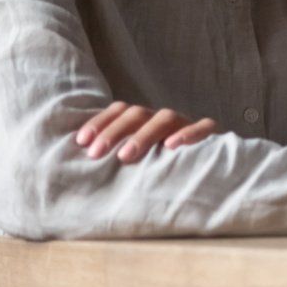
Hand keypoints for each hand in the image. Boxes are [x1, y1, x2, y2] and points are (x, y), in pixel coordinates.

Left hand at [74, 103, 217, 162]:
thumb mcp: (135, 163)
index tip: (82, 142)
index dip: (100, 122)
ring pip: (165, 118)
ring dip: (143, 134)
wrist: (211, 176)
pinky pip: (204, 127)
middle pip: (138, 113)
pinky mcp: (212, 135)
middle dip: (114, 131)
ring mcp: (187, 125)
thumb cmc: (161, 172)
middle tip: (96, 153)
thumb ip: (114, 160)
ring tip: (126, 155)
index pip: (121, 110)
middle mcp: (164, 120)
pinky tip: (172, 146)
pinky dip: (189, 133)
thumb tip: (75, 169)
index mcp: (145, 122)